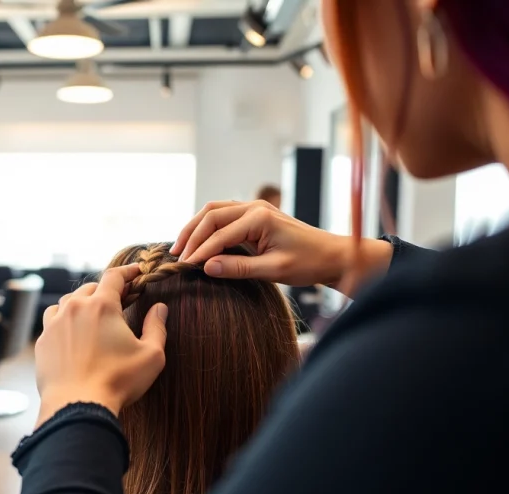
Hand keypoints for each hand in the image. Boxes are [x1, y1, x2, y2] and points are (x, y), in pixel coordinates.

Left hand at [35, 265, 167, 425]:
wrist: (77, 405)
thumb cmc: (118, 381)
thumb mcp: (151, 355)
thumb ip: (157, 327)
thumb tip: (160, 308)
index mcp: (102, 305)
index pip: (114, 276)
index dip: (128, 272)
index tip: (136, 272)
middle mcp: (74, 308)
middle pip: (90, 287)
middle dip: (105, 290)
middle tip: (119, 299)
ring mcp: (54, 324)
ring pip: (67, 302)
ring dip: (81, 303)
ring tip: (92, 314)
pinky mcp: (43, 342)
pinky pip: (52, 322)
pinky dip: (63, 320)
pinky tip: (72, 333)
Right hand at [170, 200, 391, 294]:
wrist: (332, 255)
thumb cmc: (308, 263)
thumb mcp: (273, 270)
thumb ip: (238, 268)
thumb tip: (206, 267)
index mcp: (259, 218)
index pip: (219, 234)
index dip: (199, 251)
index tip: (184, 267)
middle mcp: (254, 207)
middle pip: (210, 215)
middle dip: (191, 235)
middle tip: (176, 256)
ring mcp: (254, 208)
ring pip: (214, 211)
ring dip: (196, 227)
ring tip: (181, 247)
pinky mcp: (255, 215)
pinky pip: (223, 215)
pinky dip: (207, 226)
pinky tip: (199, 241)